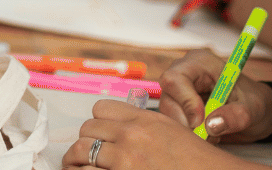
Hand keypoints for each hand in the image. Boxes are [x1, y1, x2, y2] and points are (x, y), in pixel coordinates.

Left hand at [61, 99, 245, 168]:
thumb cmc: (195, 161)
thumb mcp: (171, 131)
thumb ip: (144, 126)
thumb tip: (118, 129)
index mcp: (143, 119)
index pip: (101, 108)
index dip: (96, 123)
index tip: (97, 135)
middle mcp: (131, 136)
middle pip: (87, 129)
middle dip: (84, 143)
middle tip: (84, 155)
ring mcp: (126, 159)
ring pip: (80, 151)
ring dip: (76, 161)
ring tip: (76, 168)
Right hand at [157, 49, 271, 142]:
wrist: (257, 109)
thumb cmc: (254, 100)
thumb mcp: (253, 108)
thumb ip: (235, 115)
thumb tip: (211, 125)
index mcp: (200, 63)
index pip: (176, 78)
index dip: (185, 101)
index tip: (200, 122)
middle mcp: (185, 73)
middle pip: (168, 97)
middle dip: (185, 120)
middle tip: (208, 136)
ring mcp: (180, 90)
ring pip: (169, 112)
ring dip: (188, 129)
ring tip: (213, 135)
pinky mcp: (179, 105)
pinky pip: (174, 121)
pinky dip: (189, 133)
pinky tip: (207, 134)